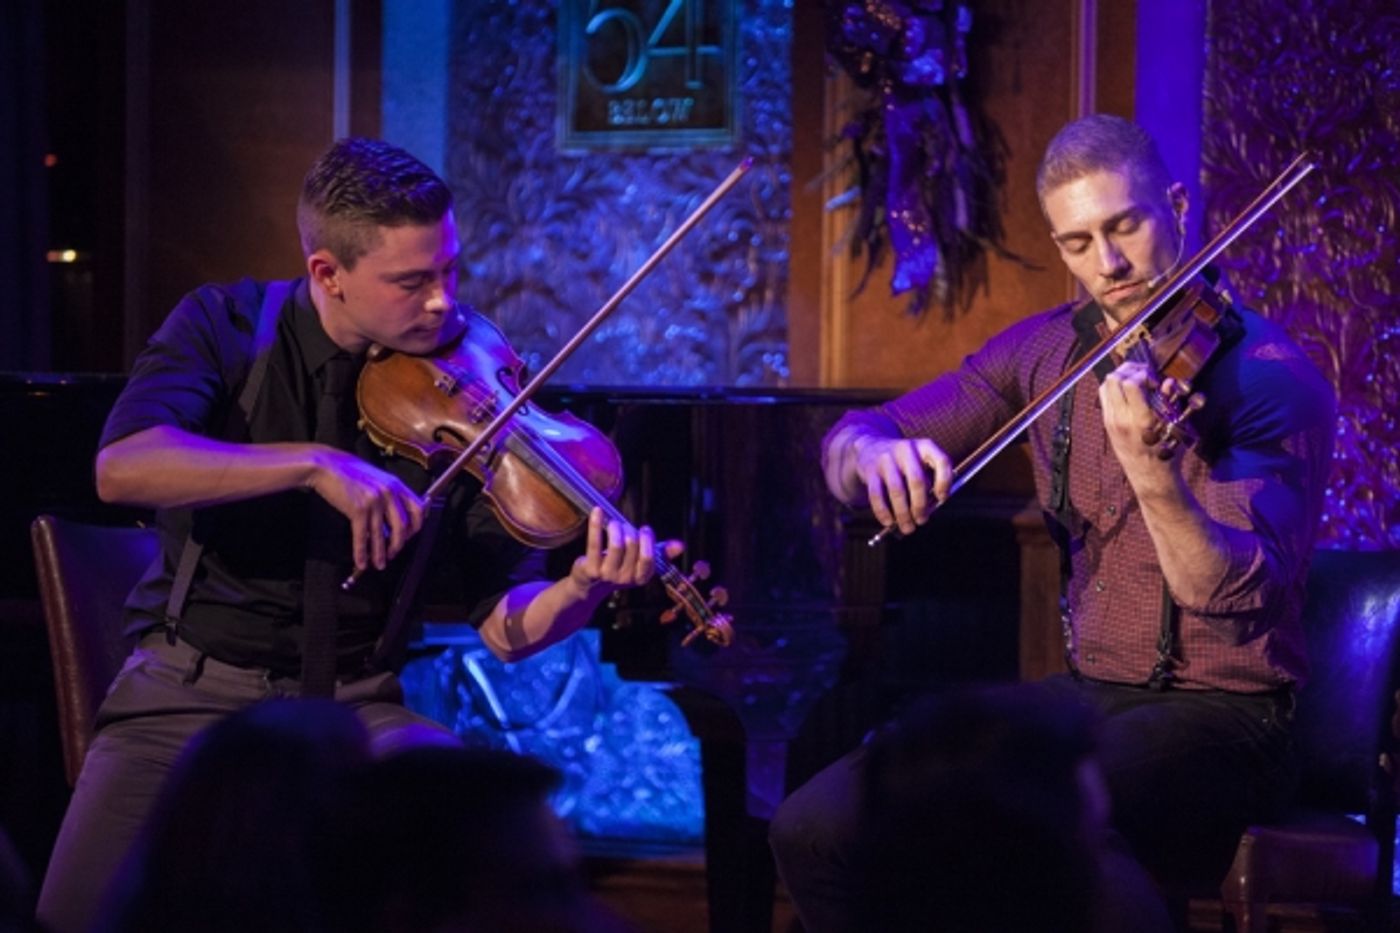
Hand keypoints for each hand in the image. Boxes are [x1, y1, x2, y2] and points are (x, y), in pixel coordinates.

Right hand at [307, 448, 424, 570]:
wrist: (327, 466)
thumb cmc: (349, 472)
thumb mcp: (376, 478)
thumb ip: (388, 495)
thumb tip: (391, 518)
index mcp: (396, 485)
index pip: (417, 509)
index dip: (416, 527)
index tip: (409, 536)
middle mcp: (388, 493)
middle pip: (403, 526)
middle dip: (399, 544)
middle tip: (393, 553)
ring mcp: (374, 501)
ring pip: (382, 535)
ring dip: (380, 554)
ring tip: (379, 564)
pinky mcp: (358, 509)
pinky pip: (363, 536)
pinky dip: (362, 552)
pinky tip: (361, 561)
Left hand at [569, 506, 682, 596]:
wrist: (591, 583)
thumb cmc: (620, 566)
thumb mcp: (641, 561)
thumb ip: (662, 552)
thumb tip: (681, 546)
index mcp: (641, 577)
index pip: (649, 558)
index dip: (647, 540)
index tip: (644, 529)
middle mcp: (625, 579)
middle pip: (632, 545)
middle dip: (629, 530)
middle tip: (624, 527)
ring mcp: (607, 575)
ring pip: (615, 544)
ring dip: (615, 526)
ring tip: (613, 523)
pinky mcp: (590, 569)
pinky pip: (595, 543)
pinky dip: (596, 524)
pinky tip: (597, 510)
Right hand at [853, 436, 952, 534]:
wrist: (871, 447)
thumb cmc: (903, 463)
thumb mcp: (919, 463)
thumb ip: (928, 483)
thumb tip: (929, 510)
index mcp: (925, 447)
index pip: (941, 461)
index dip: (944, 482)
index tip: (942, 499)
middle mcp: (906, 450)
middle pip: (917, 480)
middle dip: (920, 505)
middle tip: (922, 521)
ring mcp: (886, 459)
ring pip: (897, 490)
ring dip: (903, 513)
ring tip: (907, 527)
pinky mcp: (870, 470)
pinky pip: (876, 495)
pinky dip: (883, 512)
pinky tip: (888, 522)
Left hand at [1100, 360, 1177, 488]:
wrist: (1151, 478)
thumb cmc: (1168, 454)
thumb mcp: (1175, 428)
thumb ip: (1170, 402)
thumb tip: (1167, 381)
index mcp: (1141, 420)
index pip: (1131, 383)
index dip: (1143, 374)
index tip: (1154, 380)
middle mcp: (1121, 419)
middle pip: (1112, 379)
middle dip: (1129, 370)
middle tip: (1143, 374)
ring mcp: (1110, 421)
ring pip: (1105, 386)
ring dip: (1119, 378)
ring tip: (1136, 381)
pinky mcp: (1106, 424)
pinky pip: (1104, 397)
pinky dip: (1114, 389)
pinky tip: (1128, 393)